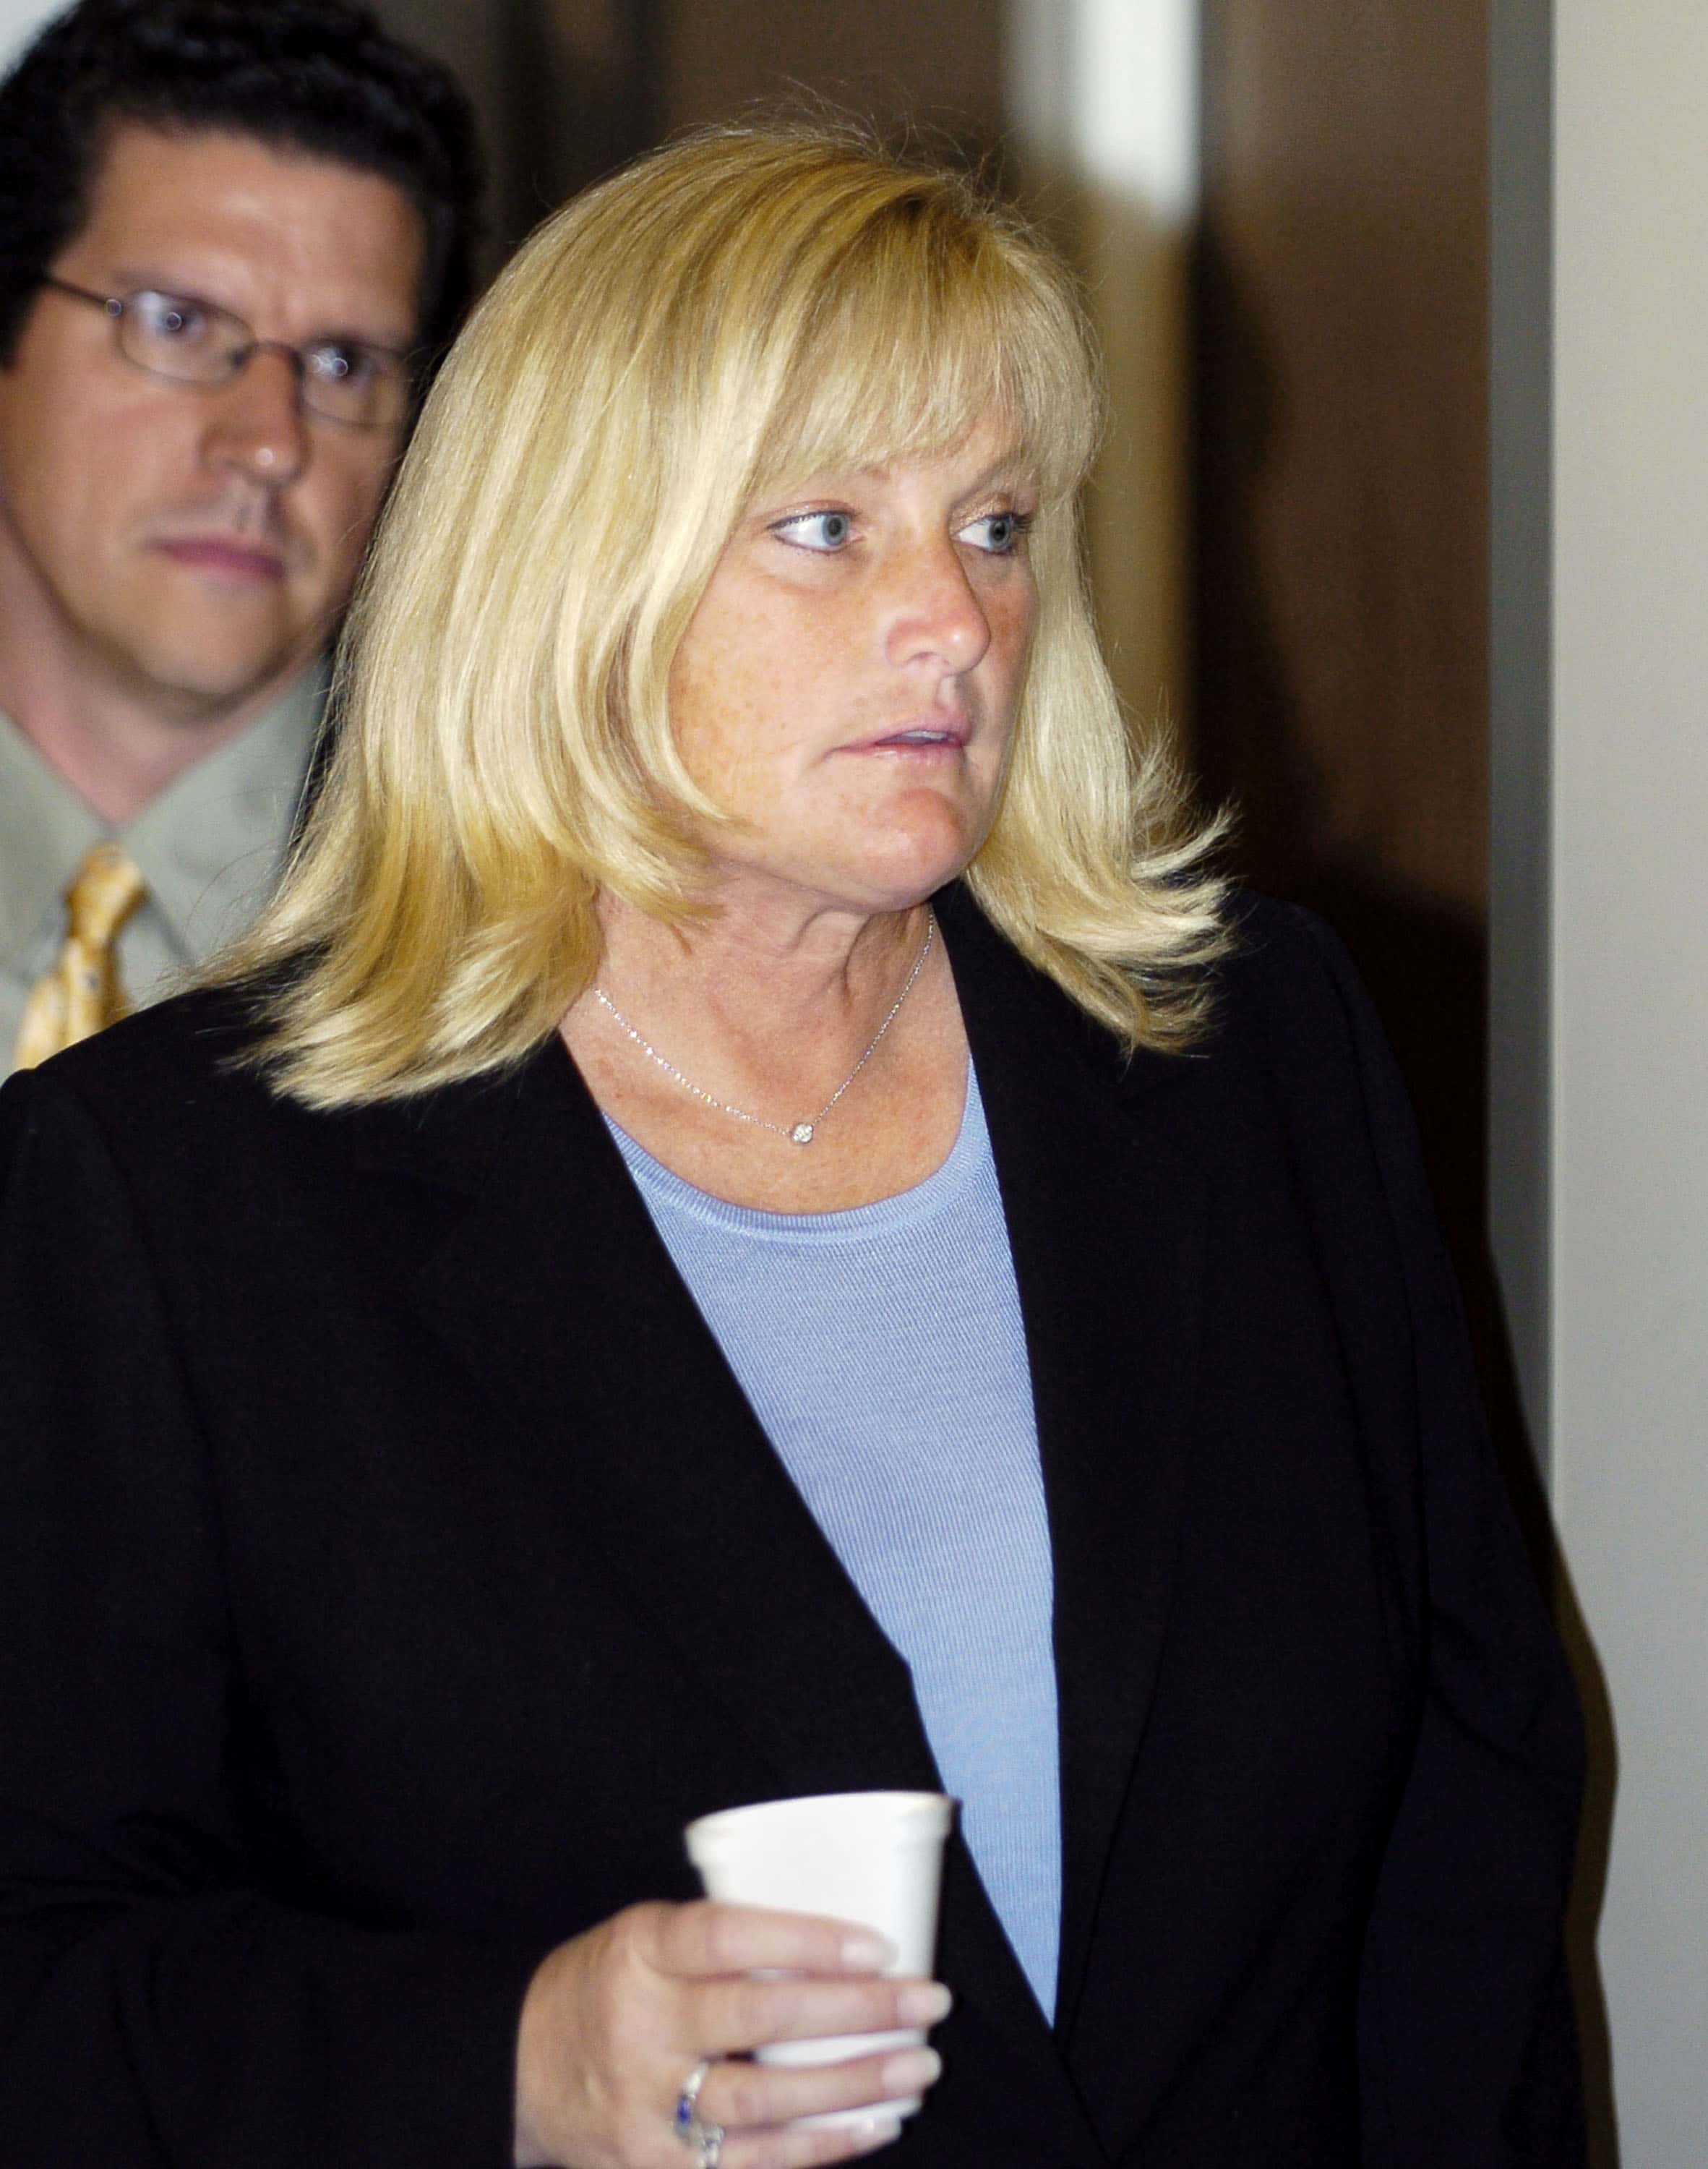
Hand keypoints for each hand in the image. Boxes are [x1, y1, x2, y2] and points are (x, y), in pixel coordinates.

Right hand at [513, 1898, 949, 2168]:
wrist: (520, 2068)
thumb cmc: (608, 1984)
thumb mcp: (643, 1936)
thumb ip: (717, 1938)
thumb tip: (836, 1935)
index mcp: (639, 1952)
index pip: (727, 1937)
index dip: (806, 1939)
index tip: (877, 1943)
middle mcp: (641, 2028)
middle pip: (760, 2020)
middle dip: (856, 2012)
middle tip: (928, 2000)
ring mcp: (648, 2108)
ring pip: (765, 2101)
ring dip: (853, 2085)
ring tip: (919, 2066)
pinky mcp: (658, 2167)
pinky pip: (753, 2164)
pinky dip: (822, 2147)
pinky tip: (875, 2126)